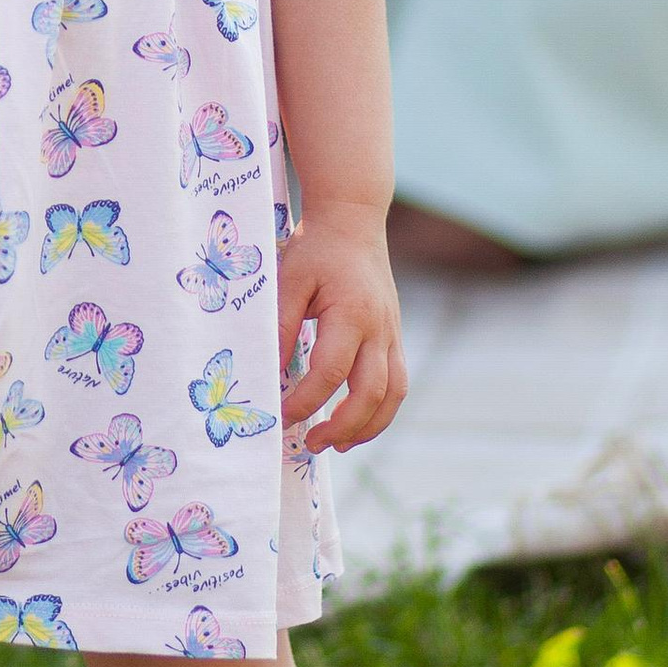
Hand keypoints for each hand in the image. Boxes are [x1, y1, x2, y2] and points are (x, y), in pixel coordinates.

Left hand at [276, 210, 406, 449]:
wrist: (353, 221)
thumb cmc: (316, 249)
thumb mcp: (289, 280)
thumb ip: (281, 326)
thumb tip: (269, 374)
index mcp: (352, 313)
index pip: (330, 372)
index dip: (305, 400)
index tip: (281, 416)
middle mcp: (379, 329)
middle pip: (370, 393)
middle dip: (342, 427)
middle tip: (310, 444)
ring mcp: (392, 334)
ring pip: (393, 395)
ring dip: (368, 427)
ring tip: (336, 445)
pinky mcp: (394, 336)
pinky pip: (398, 383)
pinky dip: (381, 410)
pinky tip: (357, 424)